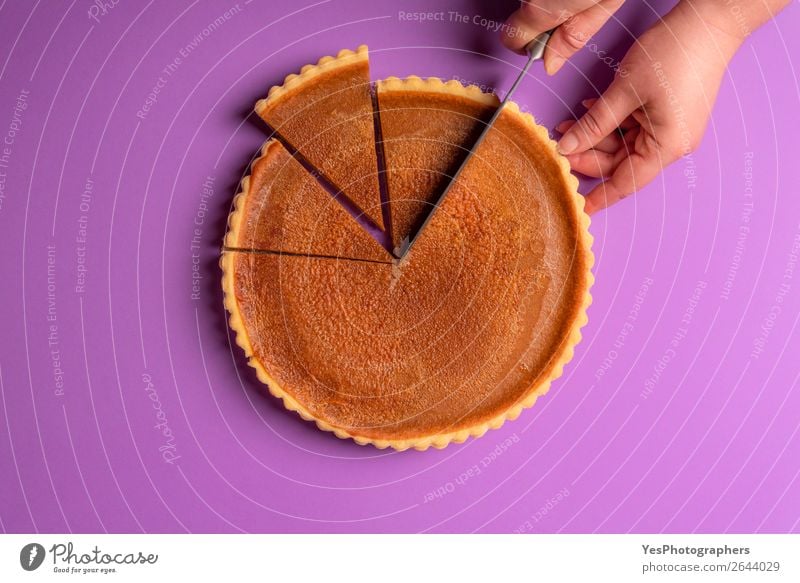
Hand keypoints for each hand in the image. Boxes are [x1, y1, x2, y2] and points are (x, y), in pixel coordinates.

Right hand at [502, 0, 625, 73]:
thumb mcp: (604, 3)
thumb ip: (574, 37)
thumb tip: (551, 64)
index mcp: (539, 8)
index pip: (511, 40)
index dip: (529, 44)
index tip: (548, 40)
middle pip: (521, 18)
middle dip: (542, 18)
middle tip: (572, 7)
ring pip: (528, 0)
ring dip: (546, 0)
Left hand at [555, 2, 744, 212]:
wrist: (709, 20)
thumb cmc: (674, 53)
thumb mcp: (624, 92)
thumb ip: (594, 124)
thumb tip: (567, 147)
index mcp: (666, 146)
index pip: (625, 182)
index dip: (600, 195)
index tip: (579, 208)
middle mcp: (671, 143)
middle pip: (621, 162)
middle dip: (588, 155)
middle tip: (559, 147)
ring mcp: (671, 128)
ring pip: (623, 143)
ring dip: (595, 134)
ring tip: (566, 126)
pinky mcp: (668, 113)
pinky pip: (633, 126)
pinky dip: (611, 120)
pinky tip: (588, 109)